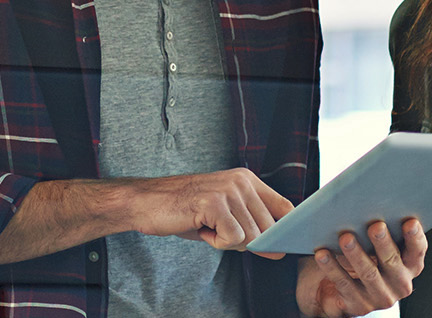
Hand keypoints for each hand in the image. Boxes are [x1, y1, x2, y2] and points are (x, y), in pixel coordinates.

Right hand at [117, 168, 294, 256]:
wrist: (146, 203)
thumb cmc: (184, 211)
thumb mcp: (224, 217)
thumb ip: (252, 229)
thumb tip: (279, 252)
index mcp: (247, 180)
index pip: (285, 208)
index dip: (284, 232)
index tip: (276, 247)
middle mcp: (242, 181)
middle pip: (268, 228)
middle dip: (246, 241)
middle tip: (219, 231)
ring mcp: (229, 191)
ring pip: (251, 236)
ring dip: (227, 241)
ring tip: (206, 226)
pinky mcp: (215, 203)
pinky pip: (233, 239)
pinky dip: (216, 242)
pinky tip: (200, 228)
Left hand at [299, 218, 426, 316]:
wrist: (336, 289)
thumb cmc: (360, 257)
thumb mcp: (373, 243)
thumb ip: (379, 227)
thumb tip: (369, 199)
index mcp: (409, 265)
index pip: (417, 251)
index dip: (415, 237)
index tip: (409, 221)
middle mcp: (399, 283)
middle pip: (392, 261)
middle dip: (383, 242)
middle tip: (375, 225)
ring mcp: (379, 296)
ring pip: (369, 273)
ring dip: (356, 254)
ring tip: (346, 237)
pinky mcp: (358, 305)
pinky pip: (344, 284)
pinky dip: (332, 267)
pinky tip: (322, 254)